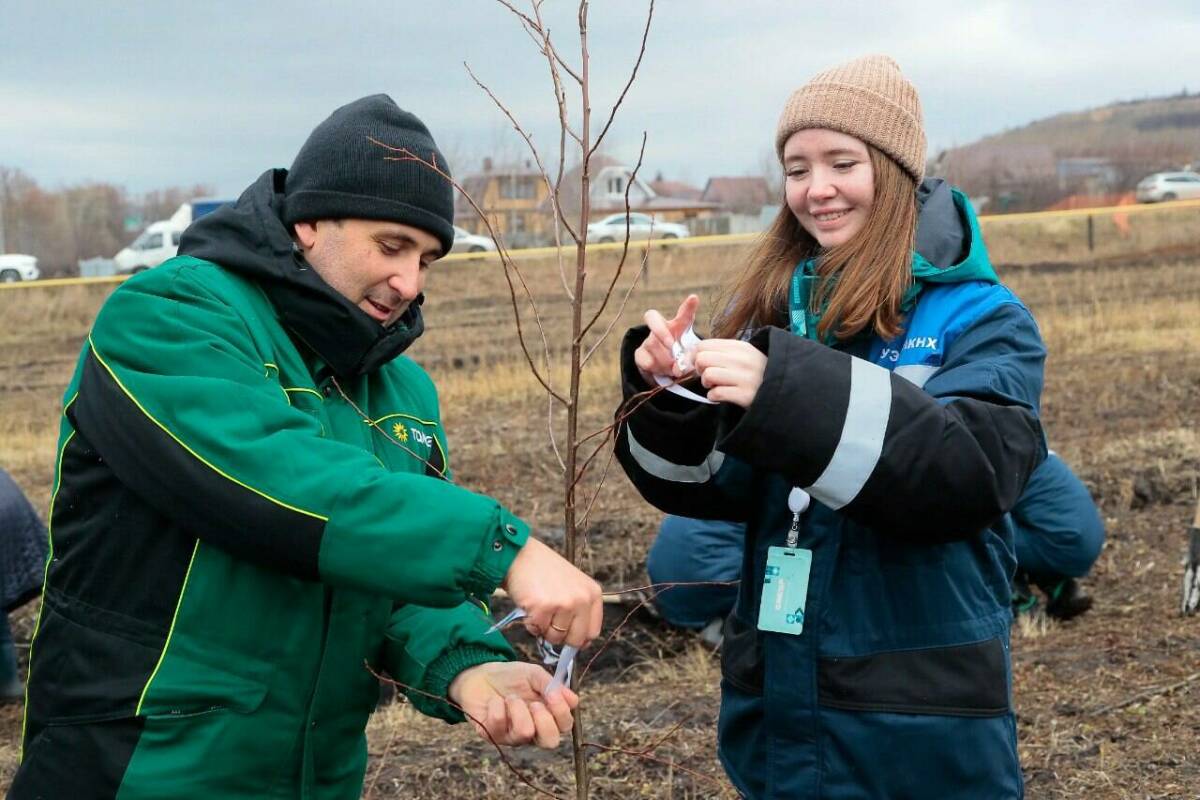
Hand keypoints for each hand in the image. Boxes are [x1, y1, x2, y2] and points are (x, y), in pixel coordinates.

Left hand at [448, 661, 578, 748]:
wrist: (479, 675)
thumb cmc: (510, 677)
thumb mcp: (533, 674)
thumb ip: (552, 685)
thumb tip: (573, 700)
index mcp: (547, 716)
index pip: (565, 725)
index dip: (562, 712)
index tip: (553, 693)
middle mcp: (533, 731)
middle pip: (550, 742)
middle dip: (544, 720)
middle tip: (534, 704)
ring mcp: (512, 736)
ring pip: (525, 733)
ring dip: (518, 708)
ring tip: (510, 698)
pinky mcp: (492, 736)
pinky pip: (499, 724)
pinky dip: (497, 705)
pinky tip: (495, 702)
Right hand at [501, 537, 602, 647]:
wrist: (520, 556)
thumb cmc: (545, 572)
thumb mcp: (573, 586)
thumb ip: (580, 611)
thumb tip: (581, 644)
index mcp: (593, 593)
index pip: (593, 632)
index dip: (578, 637)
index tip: (567, 633)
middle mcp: (582, 599)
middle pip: (576, 640)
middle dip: (560, 636)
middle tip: (550, 620)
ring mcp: (563, 604)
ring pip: (555, 638)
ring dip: (544, 629)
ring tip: (540, 608)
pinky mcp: (543, 608)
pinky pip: (537, 631)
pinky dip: (531, 624)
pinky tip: (530, 607)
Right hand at [634, 294, 700, 384]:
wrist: (666, 370)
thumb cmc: (682, 357)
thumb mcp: (691, 357)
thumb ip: (688, 361)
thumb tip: (679, 367)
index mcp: (678, 326)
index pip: (683, 314)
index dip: (688, 306)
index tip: (693, 298)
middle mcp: (660, 328)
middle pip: (652, 317)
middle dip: (661, 330)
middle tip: (672, 345)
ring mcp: (648, 340)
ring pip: (652, 345)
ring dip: (665, 359)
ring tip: (674, 368)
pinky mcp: (640, 354)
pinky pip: (645, 359)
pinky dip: (655, 367)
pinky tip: (663, 370)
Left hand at [693, 339, 766, 407]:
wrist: (781, 391)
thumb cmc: (757, 373)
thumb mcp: (744, 355)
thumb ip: (721, 352)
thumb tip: (692, 354)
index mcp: (740, 347)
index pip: (704, 345)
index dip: (695, 355)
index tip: (699, 364)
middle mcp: (743, 360)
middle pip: (702, 359)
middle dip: (700, 369)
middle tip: (709, 376)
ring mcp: (745, 377)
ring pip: (708, 375)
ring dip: (707, 384)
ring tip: (715, 386)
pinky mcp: (745, 395)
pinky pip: (716, 393)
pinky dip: (713, 396)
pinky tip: (721, 396)